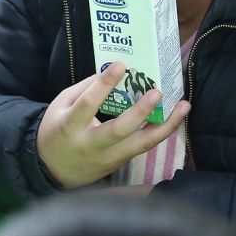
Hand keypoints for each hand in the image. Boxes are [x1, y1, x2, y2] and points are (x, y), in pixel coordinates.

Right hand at [36, 64, 190, 188]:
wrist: (51, 170)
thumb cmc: (56, 131)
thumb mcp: (60, 106)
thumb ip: (84, 89)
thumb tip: (112, 72)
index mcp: (70, 126)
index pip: (88, 104)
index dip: (104, 84)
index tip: (121, 65)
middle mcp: (90, 145)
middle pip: (119, 130)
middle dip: (140, 111)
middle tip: (156, 92)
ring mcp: (107, 158)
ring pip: (140, 145)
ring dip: (165, 126)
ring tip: (183, 107)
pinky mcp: (119, 164)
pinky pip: (142, 147)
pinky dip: (160, 132)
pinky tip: (174, 118)